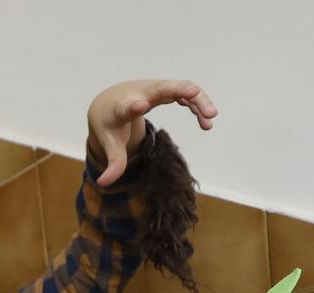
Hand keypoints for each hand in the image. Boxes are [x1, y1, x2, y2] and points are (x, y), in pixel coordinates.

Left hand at [86, 79, 217, 185]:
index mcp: (122, 108)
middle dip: (178, 89)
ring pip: (180, 88)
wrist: (110, 103)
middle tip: (195, 94)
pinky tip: (206, 124)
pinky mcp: (167, 91)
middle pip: (161, 87)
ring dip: (197, 101)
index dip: (133, 106)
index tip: (140, 105)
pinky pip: (186, 94)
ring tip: (209, 122)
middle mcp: (141, 93)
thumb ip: (113, 162)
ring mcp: (156, 89)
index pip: (127, 106)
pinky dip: (197, 106)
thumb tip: (103, 184)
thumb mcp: (109, 143)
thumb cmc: (110, 123)